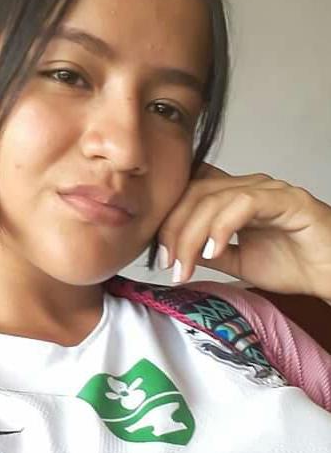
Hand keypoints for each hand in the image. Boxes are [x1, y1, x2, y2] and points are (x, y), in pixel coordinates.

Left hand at [157, 164, 330, 300]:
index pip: (189, 193)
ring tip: (185, 265)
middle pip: (195, 193)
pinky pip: (245, 203)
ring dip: (192, 234)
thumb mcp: (236, 262)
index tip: (159, 254)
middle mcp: (248, 187)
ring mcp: (267, 190)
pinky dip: (222, 226)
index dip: (168, 218)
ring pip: (214, 198)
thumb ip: (207, 252)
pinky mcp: (287, 199)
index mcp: (234, 197)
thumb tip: (174, 252)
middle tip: (167, 263)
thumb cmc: (293, 264)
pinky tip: (213, 250)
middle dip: (173, 230)